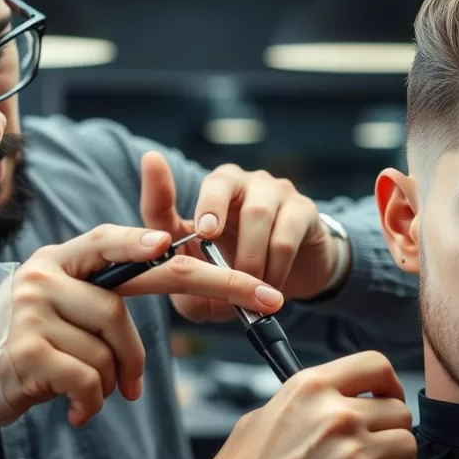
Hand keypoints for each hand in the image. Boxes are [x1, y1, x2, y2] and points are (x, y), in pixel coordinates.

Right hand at [0, 224, 284, 427]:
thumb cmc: (22, 347)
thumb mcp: (58, 307)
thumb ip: (103, 295)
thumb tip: (170, 267)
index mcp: (63, 258)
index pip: (121, 239)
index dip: (165, 239)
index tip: (206, 237)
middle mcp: (49, 272)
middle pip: (148, 278)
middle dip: (220, 285)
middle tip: (268, 299)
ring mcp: (35, 308)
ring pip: (119, 345)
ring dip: (118, 380)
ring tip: (94, 396)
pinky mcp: (27, 349)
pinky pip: (92, 379)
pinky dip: (93, 403)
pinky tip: (76, 412)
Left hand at [139, 151, 345, 322]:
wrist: (293, 275)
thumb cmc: (238, 270)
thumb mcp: (204, 280)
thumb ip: (185, 283)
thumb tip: (184, 284)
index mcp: (206, 195)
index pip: (172, 186)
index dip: (160, 183)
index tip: (155, 169)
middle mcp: (239, 182)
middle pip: (222, 180)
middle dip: (212, 208)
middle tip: (208, 236)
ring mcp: (274, 191)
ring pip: (257, 214)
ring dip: (248, 258)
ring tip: (247, 288)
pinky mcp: (303, 209)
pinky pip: (285, 237)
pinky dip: (275, 268)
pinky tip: (271, 287)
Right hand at [176, 351, 416, 458]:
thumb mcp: (262, 418)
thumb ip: (304, 406)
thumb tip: (331, 407)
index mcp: (310, 388)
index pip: (375, 365)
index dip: (390, 384)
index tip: (389, 398)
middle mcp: (335, 415)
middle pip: (399, 411)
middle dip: (392, 433)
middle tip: (381, 452)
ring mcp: (351, 453)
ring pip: (407, 447)